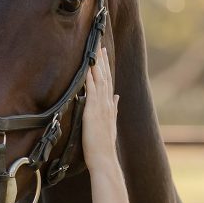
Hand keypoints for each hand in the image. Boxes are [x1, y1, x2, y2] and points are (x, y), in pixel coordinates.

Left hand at [81, 47, 118, 171]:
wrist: (105, 159)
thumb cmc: (104, 145)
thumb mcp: (110, 124)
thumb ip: (113, 109)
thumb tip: (117, 97)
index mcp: (109, 106)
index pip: (107, 81)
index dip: (105, 67)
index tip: (103, 53)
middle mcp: (107, 103)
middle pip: (105, 76)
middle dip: (102, 60)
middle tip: (99, 43)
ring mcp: (101, 106)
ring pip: (100, 80)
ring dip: (97, 64)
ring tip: (94, 49)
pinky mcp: (93, 111)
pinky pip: (91, 90)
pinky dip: (89, 77)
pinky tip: (87, 67)